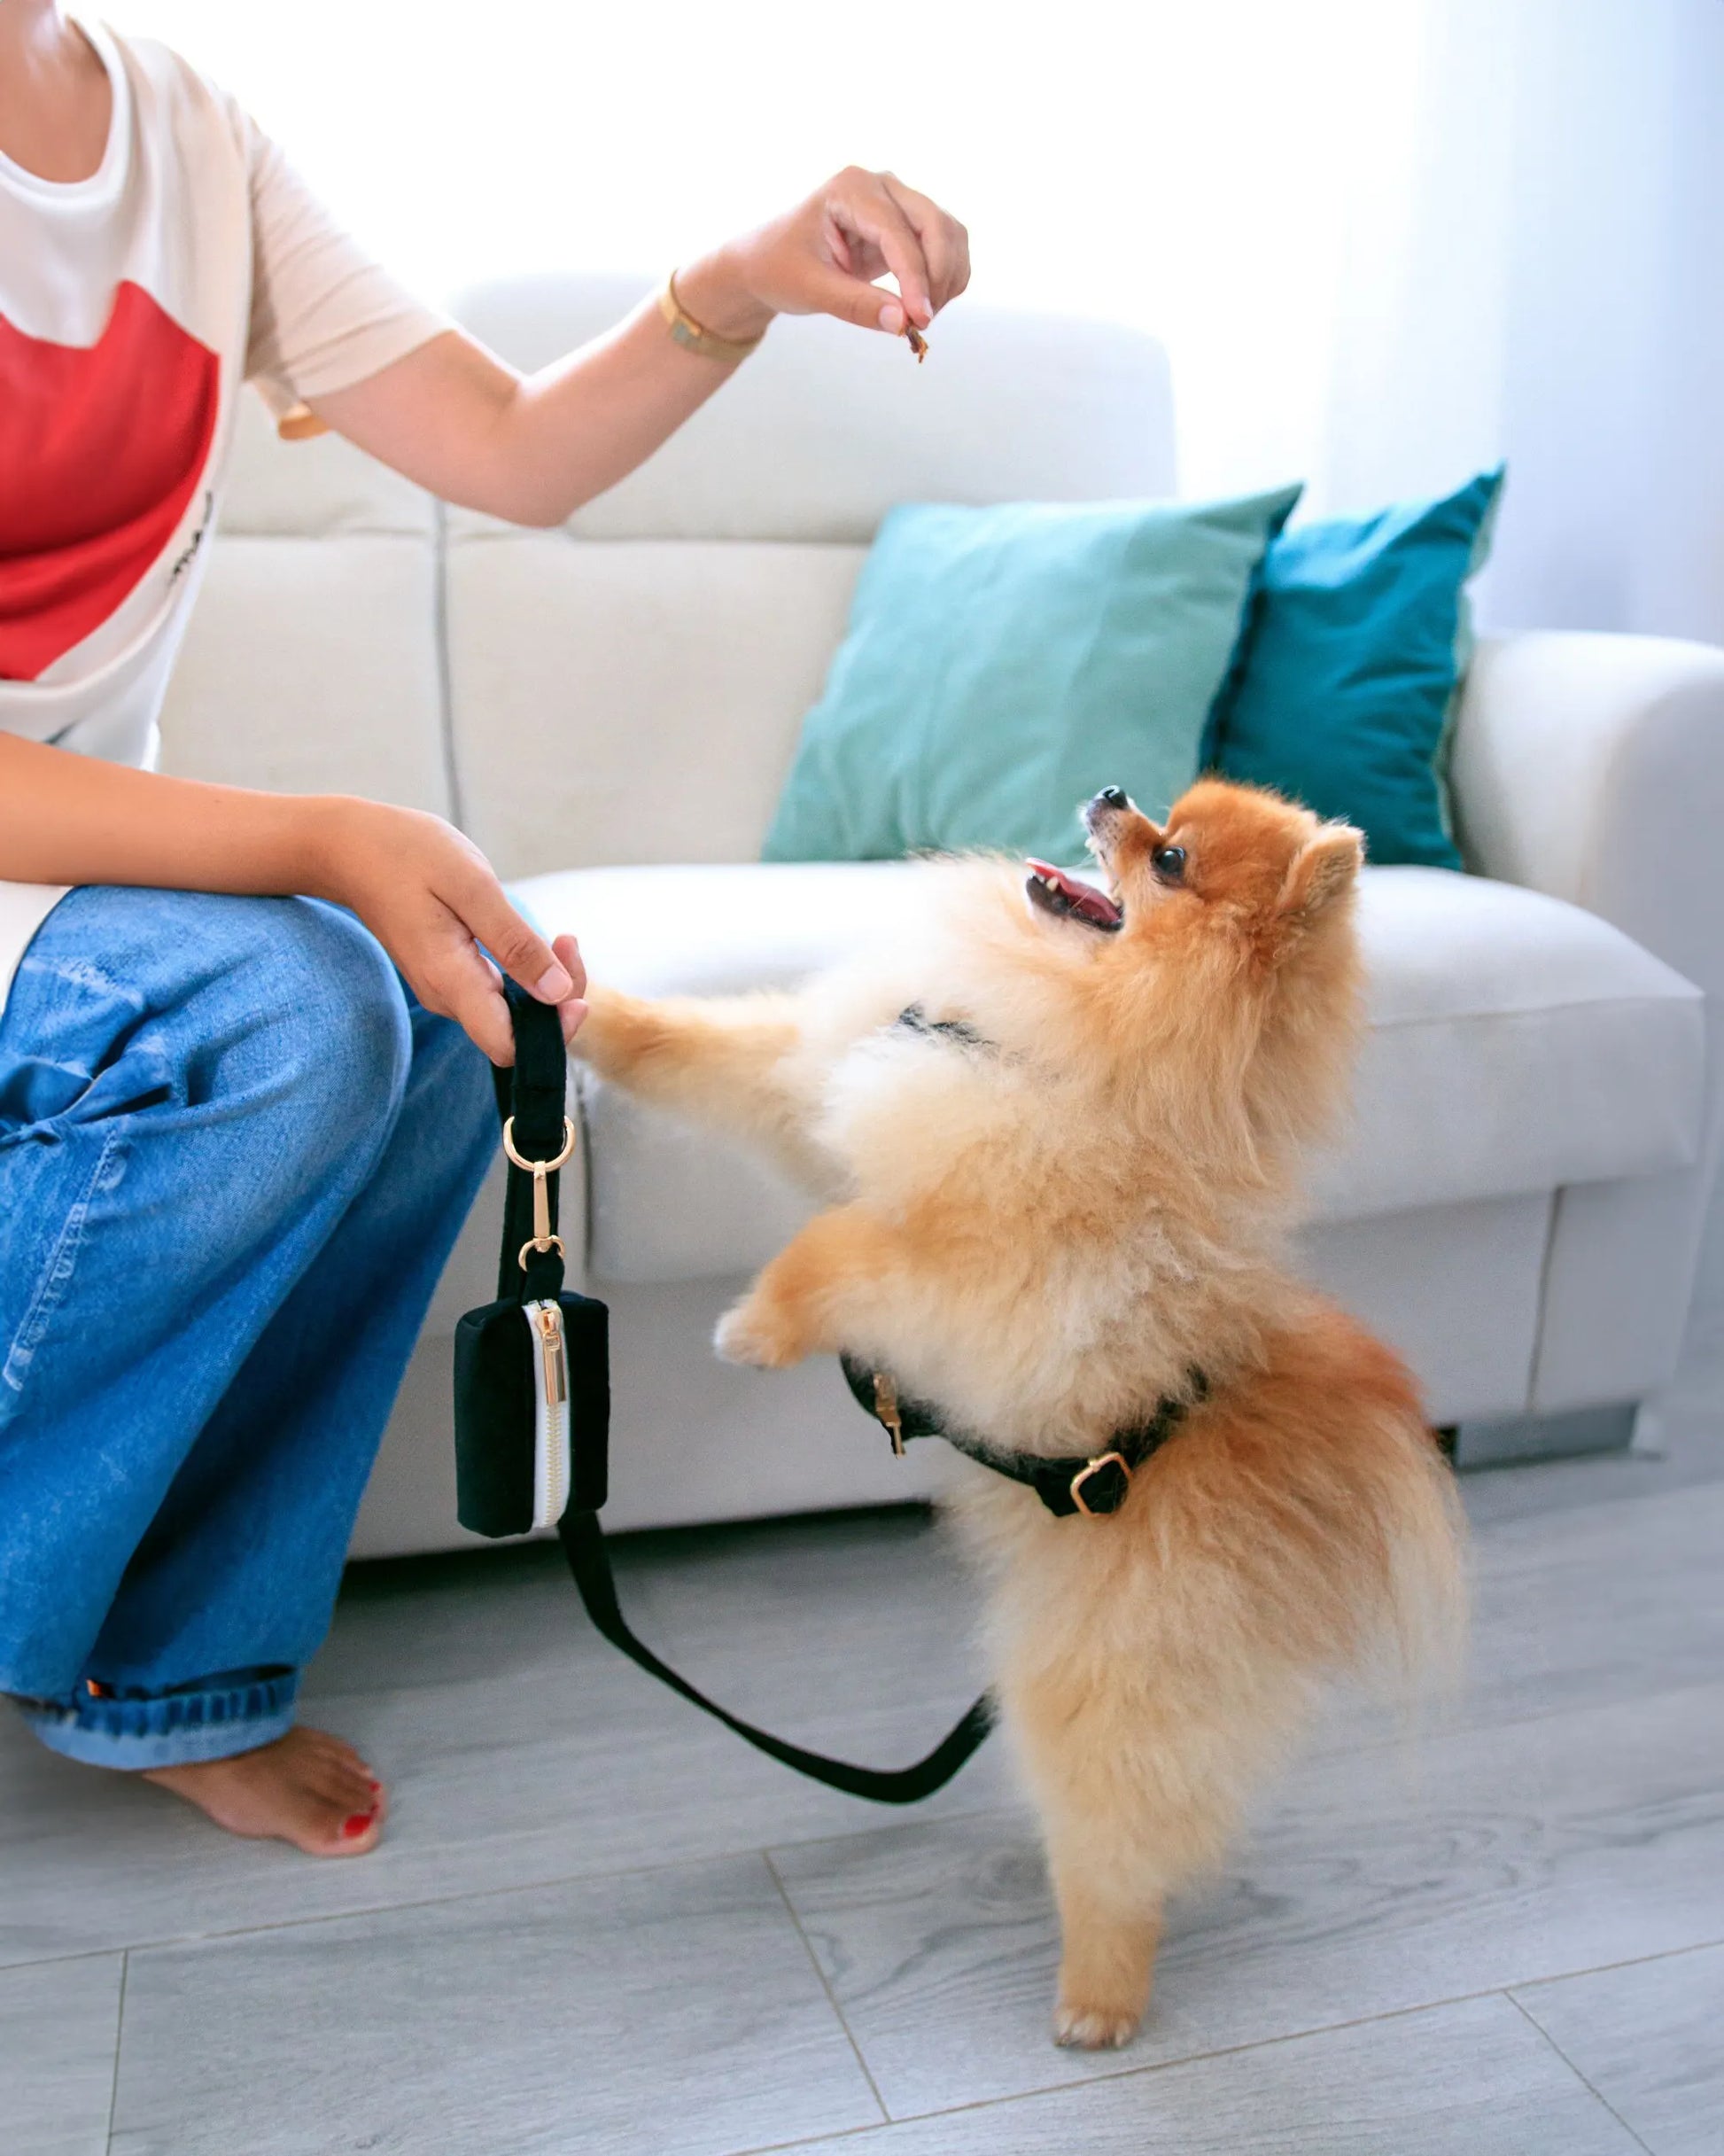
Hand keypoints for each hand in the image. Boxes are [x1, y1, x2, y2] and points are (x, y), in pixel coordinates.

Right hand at [301, 797, 586, 1063]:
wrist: (348, 848)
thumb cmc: (406, 855)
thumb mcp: (471, 886)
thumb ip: (514, 943)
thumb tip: (557, 993)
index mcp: (450, 980)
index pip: (508, 1048)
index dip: (551, 1031)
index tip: (571, 987)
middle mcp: (447, 997)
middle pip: (517, 1033)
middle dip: (558, 998)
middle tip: (567, 943)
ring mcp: (446, 989)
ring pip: (511, 1014)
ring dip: (546, 984)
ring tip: (559, 938)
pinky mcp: (450, 977)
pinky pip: (498, 994)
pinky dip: (526, 974)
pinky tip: (535, 940)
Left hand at [675, 168, 969, 344]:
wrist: (768, 263)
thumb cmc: (779, 268)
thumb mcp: (811, 289)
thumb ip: (856, 305)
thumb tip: (903, 323)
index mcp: (850, 188)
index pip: (897, 232)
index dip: (915, 278)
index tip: (920, 320)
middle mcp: (881, 185)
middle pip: (936, 224)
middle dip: (938, 276)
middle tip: (922, 322)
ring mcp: (898, 202)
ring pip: (949, 235)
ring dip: (948, 279)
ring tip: (919, 318)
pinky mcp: (908, 226)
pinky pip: (946, 248)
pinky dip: (947, 279)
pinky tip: (923, 306)